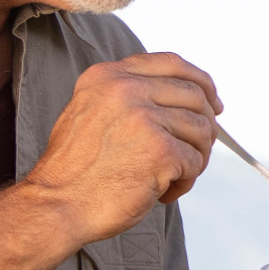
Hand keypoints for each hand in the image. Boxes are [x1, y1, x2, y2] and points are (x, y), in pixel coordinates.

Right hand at [25, 52, 221, 244]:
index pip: (172, 63)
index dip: (200, 81)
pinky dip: (185, 181)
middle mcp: (125, 89)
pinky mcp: (160, 149)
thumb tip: (184, 95)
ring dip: (195, 158)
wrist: (56, 206)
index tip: (213, 101)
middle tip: (196, 151)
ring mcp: (144, 118)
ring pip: (201, 130)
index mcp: (108, 76)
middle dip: (204, 126)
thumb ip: (130, 96)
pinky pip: (194, 161)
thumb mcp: (91, 111)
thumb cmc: (75, 171)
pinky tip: (163, 192)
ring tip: (172, 177)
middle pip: (194, 96)